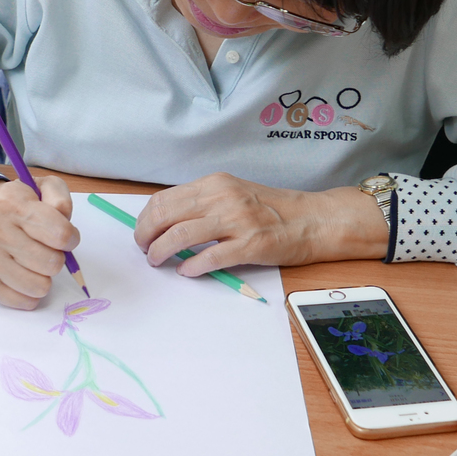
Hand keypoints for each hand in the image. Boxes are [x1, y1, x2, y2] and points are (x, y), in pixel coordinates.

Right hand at [0, 175, 77, 309]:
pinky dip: (29, 294)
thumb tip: (66, 231)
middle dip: (56, 257)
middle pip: (51, 263)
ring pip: (38, 286)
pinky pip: (20, 301)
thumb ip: (61, 199)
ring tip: (35, 262)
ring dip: (44, 277)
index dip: (71, 238)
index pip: (59, 234)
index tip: (66, 237)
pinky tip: (25, 276)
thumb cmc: (17, 203)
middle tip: (47, 248)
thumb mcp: (42, 186)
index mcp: (10, 202)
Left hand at [132, 173, 387, 276]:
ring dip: (161, 252)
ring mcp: (237, 220)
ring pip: (182, 235)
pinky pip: (210, 257)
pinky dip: (192, 267)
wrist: (313, 220)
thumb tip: (166, 221)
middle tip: (145, 250)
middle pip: (166, 215)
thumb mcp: (234, 194)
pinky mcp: (251, 245)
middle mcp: (223, 197)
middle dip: (146, 236)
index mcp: (216, 183)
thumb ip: (203, 203)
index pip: (165, 198)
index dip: (146, 219)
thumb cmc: (272, 210)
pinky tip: (186, 272)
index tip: (142, 233)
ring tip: (157, 261)